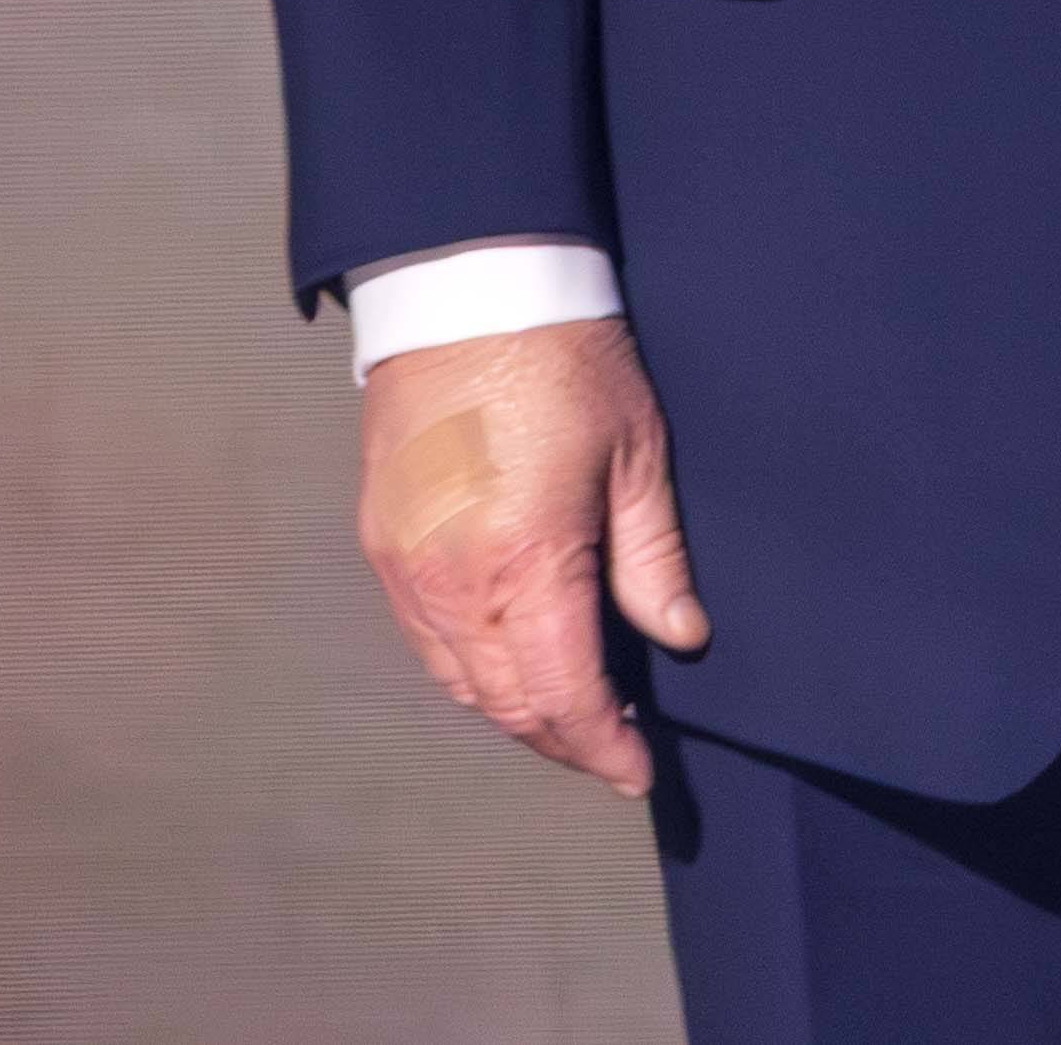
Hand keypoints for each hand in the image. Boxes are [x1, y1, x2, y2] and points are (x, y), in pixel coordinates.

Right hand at [356, 314, 707, 795]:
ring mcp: (404, 568)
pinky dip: (469, 669)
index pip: (562, 695)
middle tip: (611, 750)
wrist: (466, 289)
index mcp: (525, 564)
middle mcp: (451, 582)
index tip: (635, 770)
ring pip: (457, 680)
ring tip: (571, 715)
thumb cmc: (566, 360)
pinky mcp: (381, 544)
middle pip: (505, 702)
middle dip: (561, 739)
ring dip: (513, 710)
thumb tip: (679, 636)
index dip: (599, 745)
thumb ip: (654, 559)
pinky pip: (424, 639)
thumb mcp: (638, 454)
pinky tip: (512, 661)